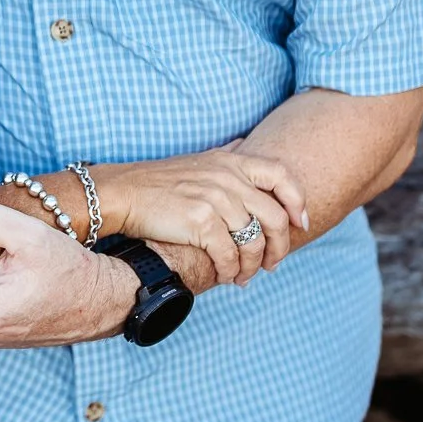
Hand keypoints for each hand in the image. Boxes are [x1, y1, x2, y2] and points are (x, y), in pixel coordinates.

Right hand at [104, 147, 308, 284]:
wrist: (122, 193)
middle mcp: (228, 178)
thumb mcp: (200, 160)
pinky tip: (225, 276)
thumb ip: (227, 156)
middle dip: (280, 247)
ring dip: (253, 266)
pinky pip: (229, 255)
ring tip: (244, 277)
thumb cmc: (158, 182)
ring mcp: (215, 199)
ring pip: (253, 242)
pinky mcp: (200, 222)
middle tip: (273, 264)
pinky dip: (230, 271)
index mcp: (231, 161)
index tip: (300, 223)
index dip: (297, 201)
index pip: (282, 175)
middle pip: (274, 217)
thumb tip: (245, 145)